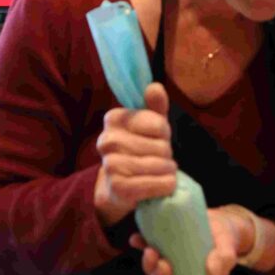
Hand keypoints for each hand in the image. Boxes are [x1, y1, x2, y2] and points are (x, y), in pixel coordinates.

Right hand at [94, 82, 176, 226]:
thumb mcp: (151, 125)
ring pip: (159, 165)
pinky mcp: (118, 187)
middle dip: (167, 154)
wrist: (121, 186)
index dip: (165, 133)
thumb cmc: (141, 149)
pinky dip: (166, 185)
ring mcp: (110, 164)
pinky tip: (163, 184)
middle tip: (159, 158)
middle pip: (161, 146)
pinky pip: (156, 184)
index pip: (158, 123)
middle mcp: (107, 140)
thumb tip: (154, 87)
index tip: (158, 137)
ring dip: (168, 170)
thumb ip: (155, 106)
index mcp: (113, 119)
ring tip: (161, 171)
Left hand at [129, 206, 244, 274]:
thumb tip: (211, 271)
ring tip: (151, 250)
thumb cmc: (223, 244)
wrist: (216, 224)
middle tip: (164, 265)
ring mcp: (165, 267)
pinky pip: (144, 248)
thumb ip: (223, 260)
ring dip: (149, 265)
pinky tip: (137, 239)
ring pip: (151, 273)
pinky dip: (139, 244)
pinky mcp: (159, 248)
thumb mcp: (227, 250)